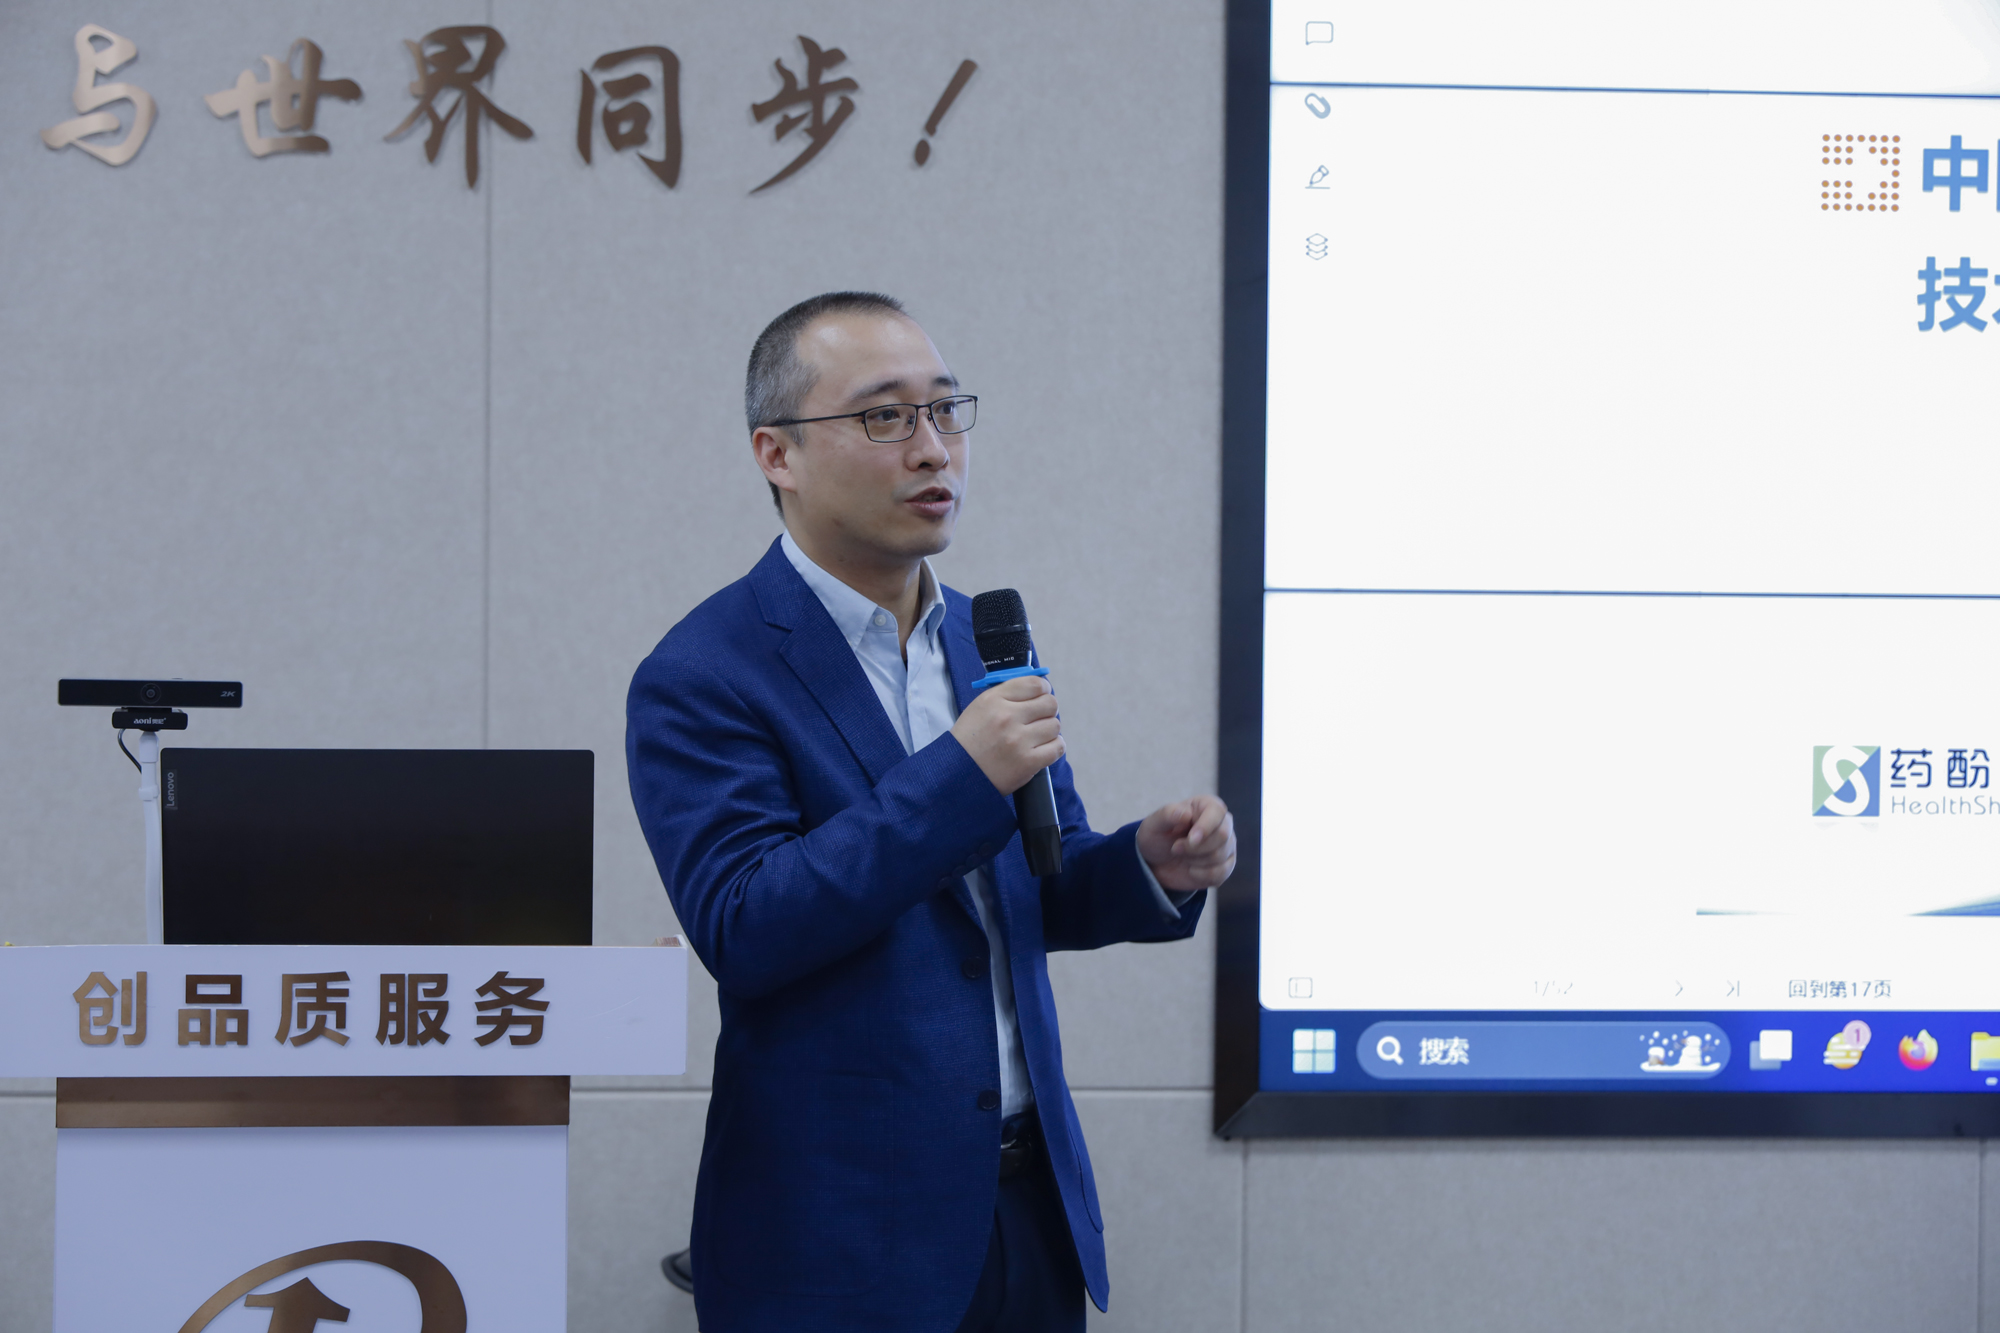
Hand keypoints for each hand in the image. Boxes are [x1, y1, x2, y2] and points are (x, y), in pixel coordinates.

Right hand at [952, 676, 1063, 794]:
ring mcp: (1019, 740)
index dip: (1044, 689)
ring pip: (1055, 726)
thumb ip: (1008, 695)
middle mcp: (1007, 717)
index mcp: (994, 700)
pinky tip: (1042, 749)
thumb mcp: (980, 707)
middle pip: (1050, 704)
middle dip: (1047, 710)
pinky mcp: (1028, 762)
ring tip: (1036, 737)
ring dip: (1048, 731)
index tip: (1041, 696)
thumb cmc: (970, 740)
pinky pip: (1057, 747)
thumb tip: (1038, 688)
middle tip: (1038, 719)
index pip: (1035, 684)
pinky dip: (1054, 747)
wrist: (956, 773)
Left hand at [1136, 795, 1235, 892]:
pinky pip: (1221, 873)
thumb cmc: (1158, 836)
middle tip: (1175, 849)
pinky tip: (1190, 869)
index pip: (1217, 812)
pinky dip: (1201, 875)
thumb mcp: (1155, 823)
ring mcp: (1227, 844)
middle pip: (1223, 835)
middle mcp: (1222, 823)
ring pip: (1220, 856)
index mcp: (1207, 805)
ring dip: (1194, 860)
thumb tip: (1186, 813)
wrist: (1158, 861)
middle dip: (1195, 848)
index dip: (1205, 827)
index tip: (1190, 839)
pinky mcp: (1226, 865)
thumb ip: (1168, 814)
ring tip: (1181, 855)